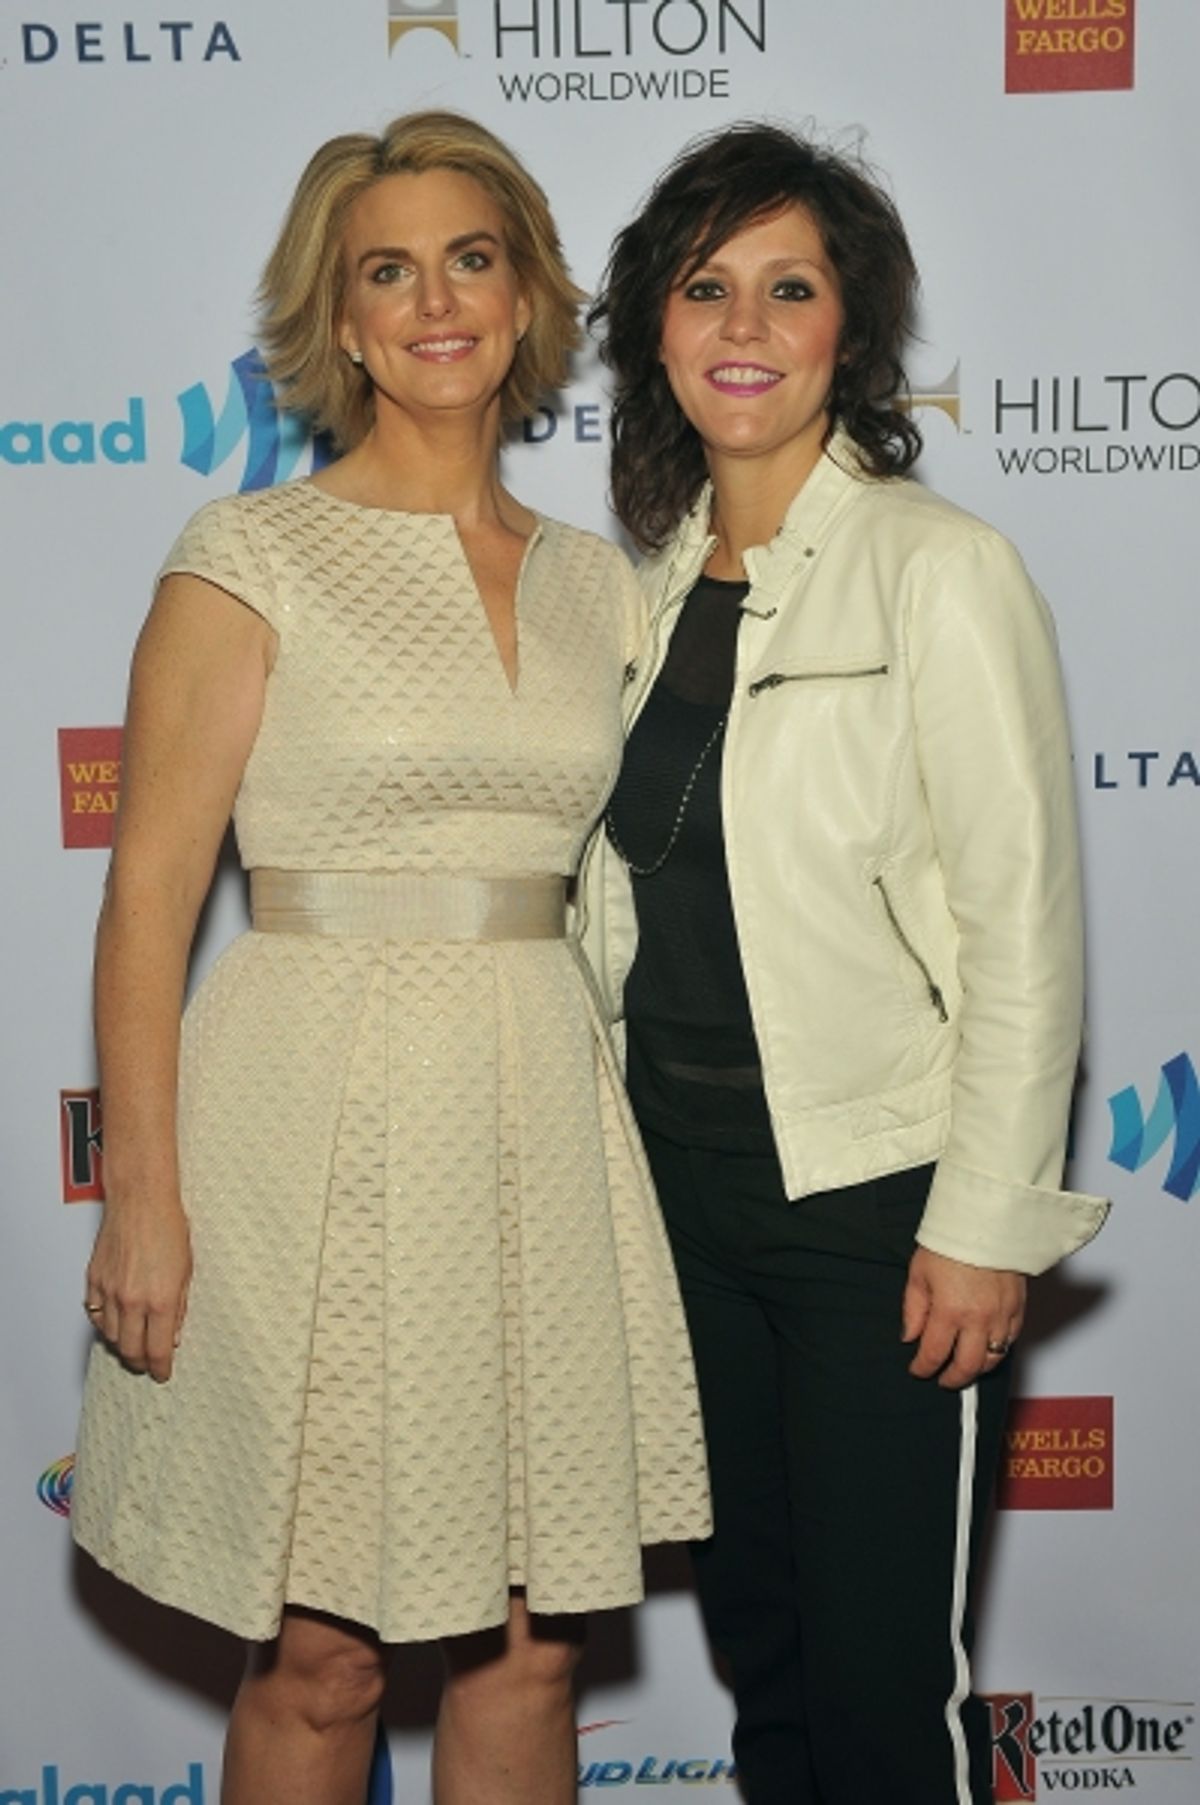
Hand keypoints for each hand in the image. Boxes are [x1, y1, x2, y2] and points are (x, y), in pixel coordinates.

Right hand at [84, 1198, 192, 1382]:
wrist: (140, 1200)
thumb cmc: (168, 1226)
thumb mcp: (186, 1271)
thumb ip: (179, 1307)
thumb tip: (175, 1334)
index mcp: (160, 1300)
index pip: (159, 1350)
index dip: (161, 1368)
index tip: (162, 1373)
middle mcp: (133, 1300)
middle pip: (131, 1350)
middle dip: (141, 1363)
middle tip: (148, 1364)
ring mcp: (110, 1291)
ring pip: (111, 1336)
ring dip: (123, 1344)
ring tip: (134, 1343)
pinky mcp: (94, 1281)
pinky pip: (96, 1315)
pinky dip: (105, 1324)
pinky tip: (115, 1322)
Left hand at [901, 1247, 1024, 1388]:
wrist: (986, 1221)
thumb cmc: (952, 1241)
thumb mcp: (918, 1273)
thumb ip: (913, 1309)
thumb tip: (910, 1336)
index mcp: (949, 1310)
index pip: (934, 1354)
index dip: (923, 1368)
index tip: (918, 1369)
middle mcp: (978, 1319)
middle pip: (967, 1366)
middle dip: (952, 1379)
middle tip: (942, 1379)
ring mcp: (1001, 1315)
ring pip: (993, 1358)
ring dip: (977, 1368)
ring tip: (964, 1366)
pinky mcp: (1018, 1308)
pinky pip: (1010, 1341)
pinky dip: (998, 1350)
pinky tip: (987, 1347)